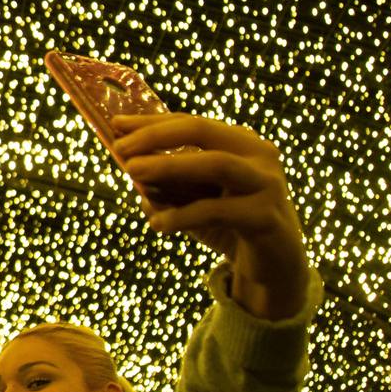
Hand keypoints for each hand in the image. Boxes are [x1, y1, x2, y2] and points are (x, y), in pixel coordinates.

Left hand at [113, 113, 307, 319]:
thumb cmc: (228, 225)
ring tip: (132, 173)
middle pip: (202, 131)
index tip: (117, 124)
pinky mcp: (267, 217)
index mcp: (240, 142)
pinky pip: (217, 211)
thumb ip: (167, 182)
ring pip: (215, 164)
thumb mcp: (192, 199)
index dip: (152, 122)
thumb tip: (128, 166)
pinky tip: (157, 224)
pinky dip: (182, 216)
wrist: (274, 268)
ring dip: (169, 165)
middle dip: (157, 135)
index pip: (190, 123)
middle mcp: (258, 155)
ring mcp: (267, 184)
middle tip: (121, 148)